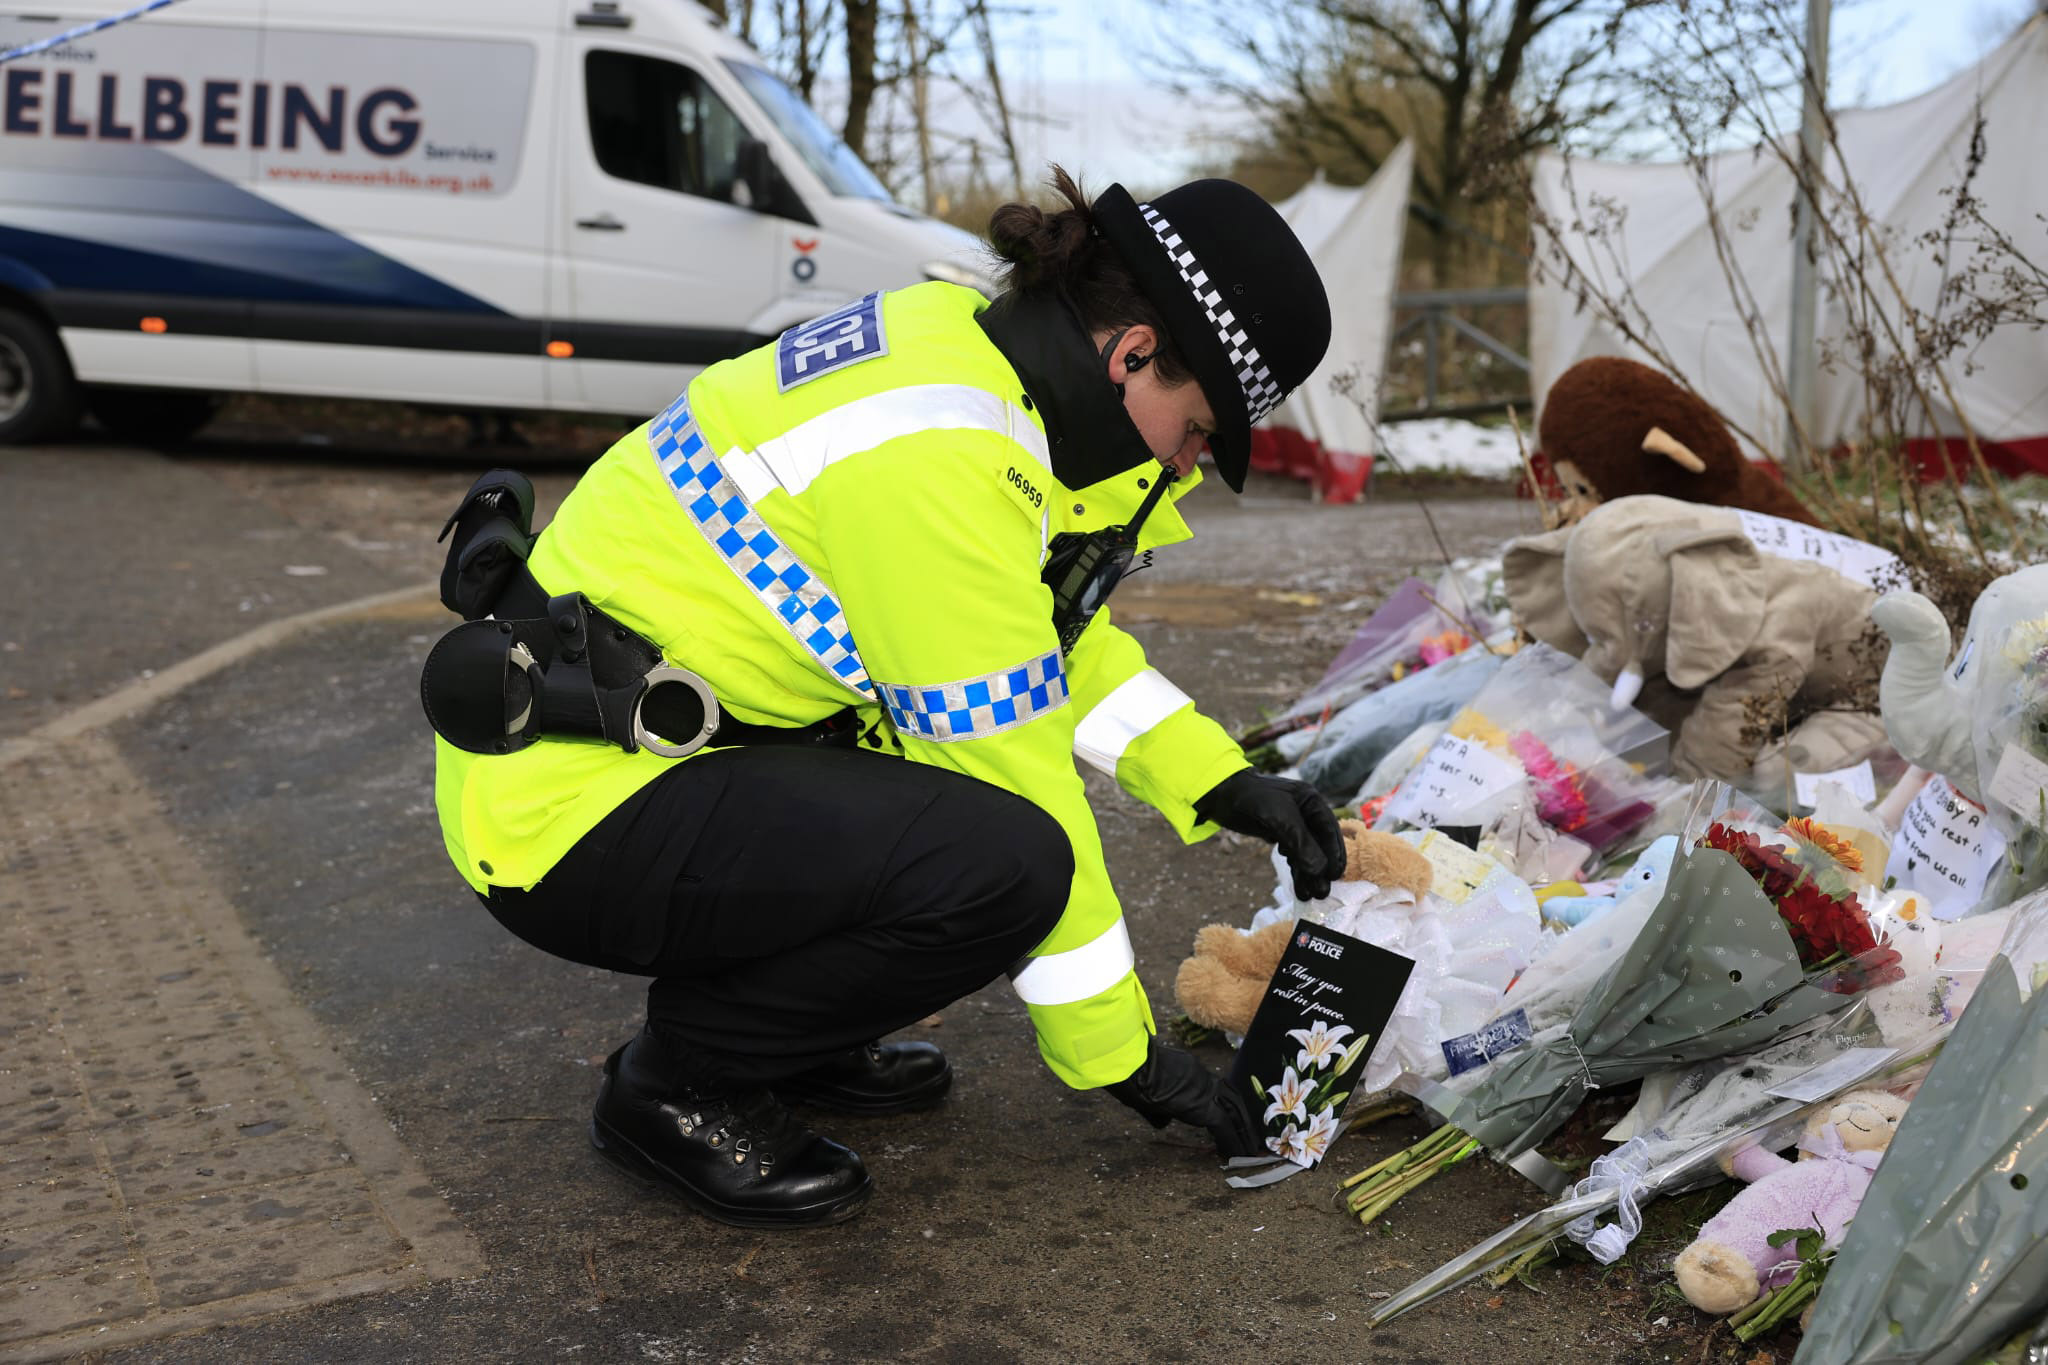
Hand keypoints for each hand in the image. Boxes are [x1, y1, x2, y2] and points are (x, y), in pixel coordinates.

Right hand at [1104, 1037, 1261, 1156]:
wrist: (1134, 1070)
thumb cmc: (1133, 1078)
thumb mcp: (1148, 1094)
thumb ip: (1160, 1109)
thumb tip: (1162, 1122)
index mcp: (1190, 1070)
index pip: (1214, 1088)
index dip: (1226, 1104)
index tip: (1232, 1117)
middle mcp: (1202, 1077)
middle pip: (1232, 1098)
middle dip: (1243, 1117)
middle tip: (1251, 1135)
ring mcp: (1206, 1090)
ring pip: (1234, 1112)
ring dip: (1244, 1131)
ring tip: (1251, 1150)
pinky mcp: (1205, 1106)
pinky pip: (1225, 1127)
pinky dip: (1233, 1142)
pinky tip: (1240, 1155)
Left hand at [1194, 769, 1346, 900]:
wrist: (1222, 794)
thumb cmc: (1253, 799)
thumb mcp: (1280, 819)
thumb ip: (1301, 843)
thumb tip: (1320, 870)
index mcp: (1312, 801)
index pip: (1329, 831)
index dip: (1334, 854)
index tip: (1335, 876)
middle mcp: (1306, 812)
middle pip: (1320, 844)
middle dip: (1321, 868)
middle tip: (1322, 893)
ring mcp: (1294, 823)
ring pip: (1307, 852)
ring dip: (1308, 874)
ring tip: (1308, 896)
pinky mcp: (1280, 833)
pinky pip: (1294, 854)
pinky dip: (1297, 869)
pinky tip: (1299, 886)